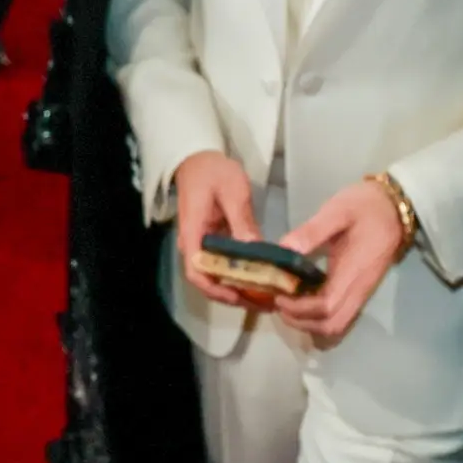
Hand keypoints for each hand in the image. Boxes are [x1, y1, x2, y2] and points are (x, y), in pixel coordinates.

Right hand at [171, 150, 268, 308]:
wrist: (198, 159)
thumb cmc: (212, 171)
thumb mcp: (232, 191)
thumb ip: (242, 221)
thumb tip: (255, 250)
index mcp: (193, 233)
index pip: (196, 272)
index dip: (216, 289)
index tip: (239, 296)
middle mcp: (194, 245)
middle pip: (209, 280)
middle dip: (236, 295)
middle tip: (265, 303)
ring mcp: (203, 245)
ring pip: (217, 276)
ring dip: (240, 288)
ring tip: (268, 297)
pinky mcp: (212, 242)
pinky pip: (224, 265)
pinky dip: (241, 275)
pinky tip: (262, 279)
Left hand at [273, 178, 410, 342]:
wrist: (396, 207)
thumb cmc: (366, 207)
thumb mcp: (337, 211)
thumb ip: (311, 231)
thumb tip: (283, 249)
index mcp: (353, 272)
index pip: (326, 306)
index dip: (299, 309)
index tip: (279, 296)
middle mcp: (360, 289)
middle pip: (332, 325)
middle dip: (302, 322)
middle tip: (280, 304)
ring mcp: (363, 292)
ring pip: (337, 324)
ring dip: (311, 323)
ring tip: (289, 304)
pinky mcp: (362, 290)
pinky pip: (341, 315)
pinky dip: (320, 316)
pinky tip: (304, 298)